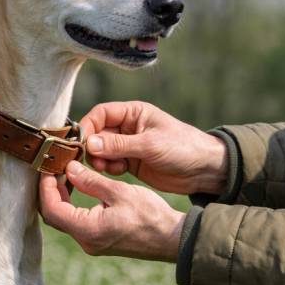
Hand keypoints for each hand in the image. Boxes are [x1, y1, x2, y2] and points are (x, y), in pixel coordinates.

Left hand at [39, 161, 185, 261]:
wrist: (172, 239)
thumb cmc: (151, 216)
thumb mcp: (120, 192)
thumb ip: (91, 181)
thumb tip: (69, 169)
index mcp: (88, 230)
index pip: (52, 209)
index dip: (46, 188)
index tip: (49, 168)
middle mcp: (85, 241)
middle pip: (54, 216)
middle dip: (50, 192)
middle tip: (54, 169)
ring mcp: (92, 243)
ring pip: (64, 220)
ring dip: (61, 198)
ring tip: (66, 174)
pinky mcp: (98, 242)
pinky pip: (76, 223)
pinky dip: (72, 205)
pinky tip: (79, 188)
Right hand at [80, 101, 227, 195]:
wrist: (204, 170)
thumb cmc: (182, 148)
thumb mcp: (150, 145)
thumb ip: (119, 145)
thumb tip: (89, 144)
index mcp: (133, 113)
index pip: (101, 113)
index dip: (88, 126)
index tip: (81, 142)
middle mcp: (128, 127)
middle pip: (97, 133)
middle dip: (92, 146)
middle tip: (92, 160)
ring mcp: (128, 146)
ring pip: (101, 150)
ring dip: (99, 159)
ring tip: (108, 167)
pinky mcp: (131, 163)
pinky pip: (110, 163)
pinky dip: (108, 168)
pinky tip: (119, 171)